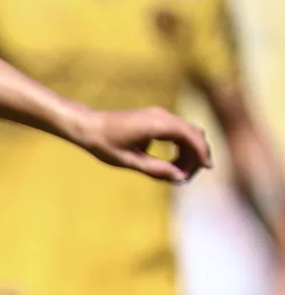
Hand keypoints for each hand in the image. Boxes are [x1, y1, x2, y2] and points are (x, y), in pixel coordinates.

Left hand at [70, 106, 211, 181]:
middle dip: (196, 155)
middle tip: (188, 177)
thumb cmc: (104, 143)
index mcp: (157, 123)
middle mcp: (162, 116)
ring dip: (188, 152)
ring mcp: (159, 116)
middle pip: (193, 134)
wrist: (87, 126)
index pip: (190, 135)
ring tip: (179, 174)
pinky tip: (173, 164)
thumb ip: (155, 169)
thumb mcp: (129, 161)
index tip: (206, 168)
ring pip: (186, 133)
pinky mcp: (155, 119)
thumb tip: (180, 178)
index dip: (201, 152)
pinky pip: (176, 133)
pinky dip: (179, 147)